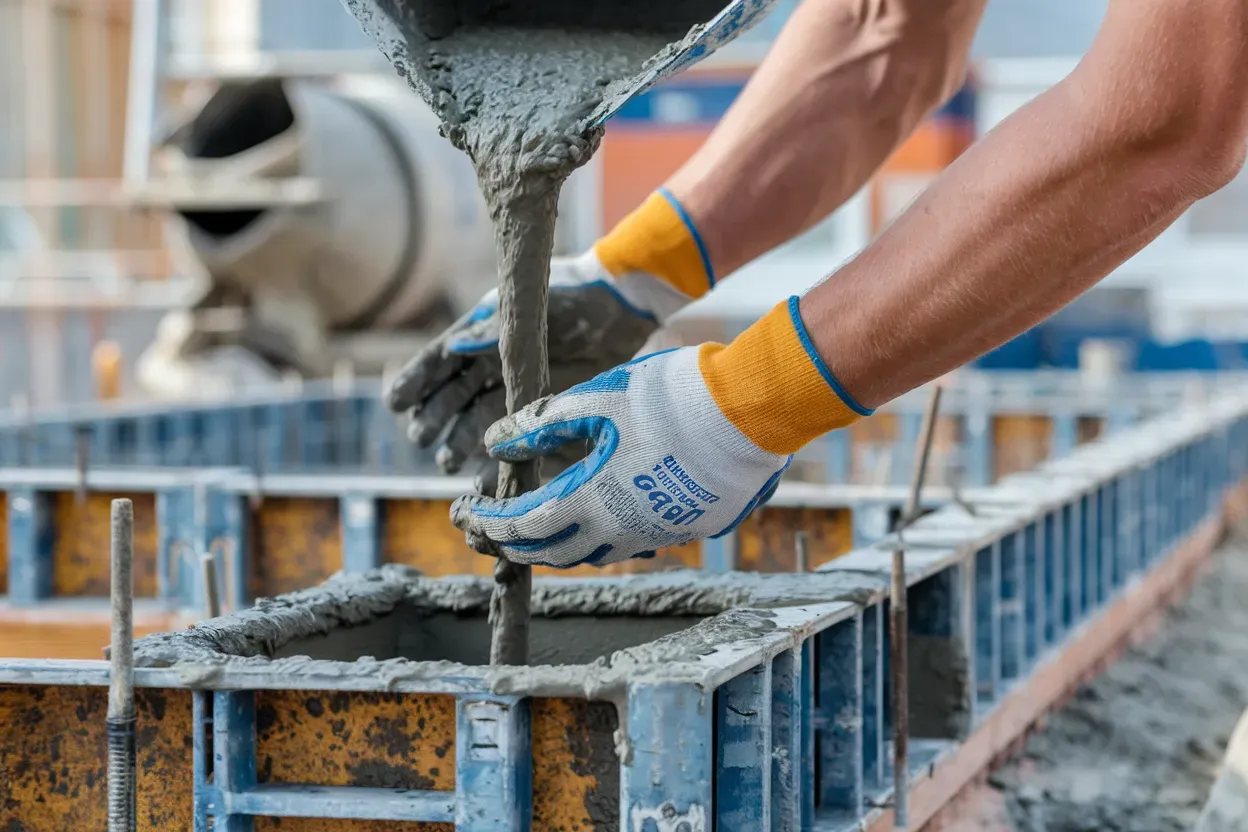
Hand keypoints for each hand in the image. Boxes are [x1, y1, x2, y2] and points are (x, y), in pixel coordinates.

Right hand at [385, 251, 683, 490]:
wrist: (623, 314)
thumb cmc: (576, 301)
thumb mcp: (533, 311)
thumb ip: (493, 329)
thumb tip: (453, 347)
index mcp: (483, 335)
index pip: (440, 360)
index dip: (416, 381)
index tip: (395, 404)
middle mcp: (493, 364)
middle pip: (454, 396)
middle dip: (434, 418)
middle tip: (421, 440)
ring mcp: (516, 388)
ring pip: (477, 419)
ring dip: (459, 441)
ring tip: (448, 463)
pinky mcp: (542, 409)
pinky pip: (511, 435)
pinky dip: (496, 455)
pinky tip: (483, 474)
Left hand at [449, 347, 790, 566]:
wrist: (749, 413)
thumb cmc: (670, 398)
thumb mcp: (594, 400)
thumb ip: (541, 424)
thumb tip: (496, 443)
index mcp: (591, 500)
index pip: (522, 526)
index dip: (488, 522)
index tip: (464, 512)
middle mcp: (620, 531)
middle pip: (551, 552)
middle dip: (510, 543)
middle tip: (485, 528)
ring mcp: (656, 534)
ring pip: (590, 553)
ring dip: (553, 544)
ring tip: (533, 526)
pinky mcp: (685, 529)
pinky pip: (629, 544)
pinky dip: (597, 537)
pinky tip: (595, 517)